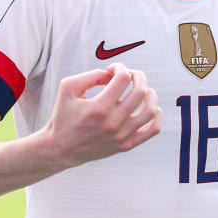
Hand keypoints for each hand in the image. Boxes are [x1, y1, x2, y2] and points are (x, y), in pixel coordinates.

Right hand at [45, 63, 161, 168]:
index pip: (123, 79)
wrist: (60, 149)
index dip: (120, 68)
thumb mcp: (68, 88)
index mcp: (98, 108)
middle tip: (129, 75)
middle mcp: (112, 123)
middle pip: (140, 91)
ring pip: (150, 110)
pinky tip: (149, 107)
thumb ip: (91, 75)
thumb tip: (113, 74)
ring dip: (150, 93)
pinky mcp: (126, 145)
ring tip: (141, 89)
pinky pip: (153, 130)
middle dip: (137, 76)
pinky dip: (156, 115)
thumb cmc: (64, 116)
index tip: (112, 70)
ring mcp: (121, 136)